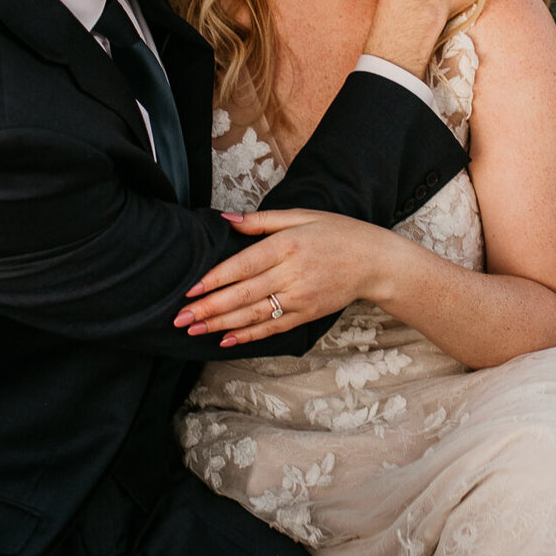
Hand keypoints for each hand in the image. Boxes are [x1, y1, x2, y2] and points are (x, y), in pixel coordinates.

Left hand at [175, 209, 403, 346]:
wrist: (375, 261)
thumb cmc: (338, 233)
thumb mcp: (301, 215)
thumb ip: (261, 220)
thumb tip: (225, 219)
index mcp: (288, 245)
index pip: (243, 265)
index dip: (214, 279)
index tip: (190, 290)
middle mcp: (292, 273)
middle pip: (243, 294)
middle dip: (209, 308)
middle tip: (180, 318)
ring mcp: (300, 297)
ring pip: (254, 315)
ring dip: (221, 324)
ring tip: (194, 331)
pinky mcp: (307, 314)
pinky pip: (273, 328)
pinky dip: (248, 336)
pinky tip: (225, 340)